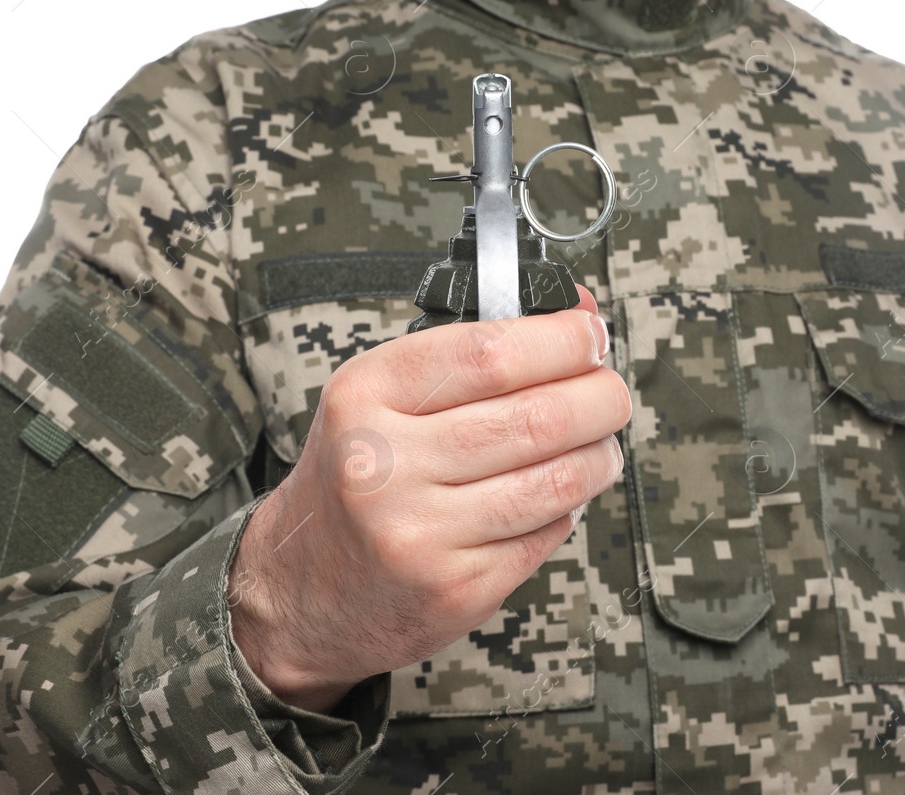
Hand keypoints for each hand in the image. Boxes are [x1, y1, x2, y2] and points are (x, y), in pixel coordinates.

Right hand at [228, 285, 628, 713]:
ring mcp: (422, 533)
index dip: (562, 339)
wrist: (294, 591)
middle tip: (610, 394)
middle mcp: (386, 464)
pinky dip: (570, 507)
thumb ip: (473, 352)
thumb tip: (577, 314)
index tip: (591, 337)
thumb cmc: (352, 478)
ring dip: (599, 456)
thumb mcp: (382, 397)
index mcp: (366, 396)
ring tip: (601, 446)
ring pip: (556, 479)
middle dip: (599, 398)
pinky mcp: (458, 587)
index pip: (491, 352)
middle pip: (536, 416)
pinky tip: (561, 494)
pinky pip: (547, 532)